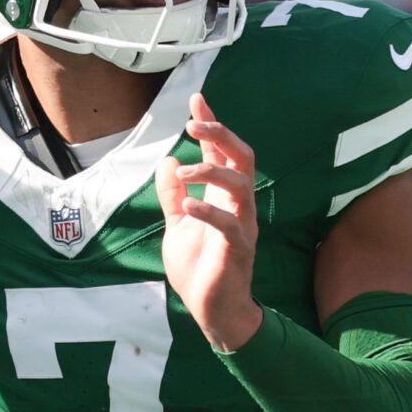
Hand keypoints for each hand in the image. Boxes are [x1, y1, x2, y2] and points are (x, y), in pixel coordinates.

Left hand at [156, 94, 262, 351]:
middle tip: (195, 125)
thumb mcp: (177, 225)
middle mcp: (238, 206)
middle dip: (222, 136)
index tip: (197, 101)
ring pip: (241, 185)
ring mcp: (242, 226)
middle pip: (243, 158)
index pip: (223, 153)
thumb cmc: (199, 268)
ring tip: (184, 174)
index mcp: (224, 197)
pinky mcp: (238, 250)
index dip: (212, 126)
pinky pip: (230, 224)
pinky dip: (209, 210)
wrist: (211, 310)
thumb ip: (173, 195)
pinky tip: (188, 205)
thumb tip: (168, 161)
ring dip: (212, 172)